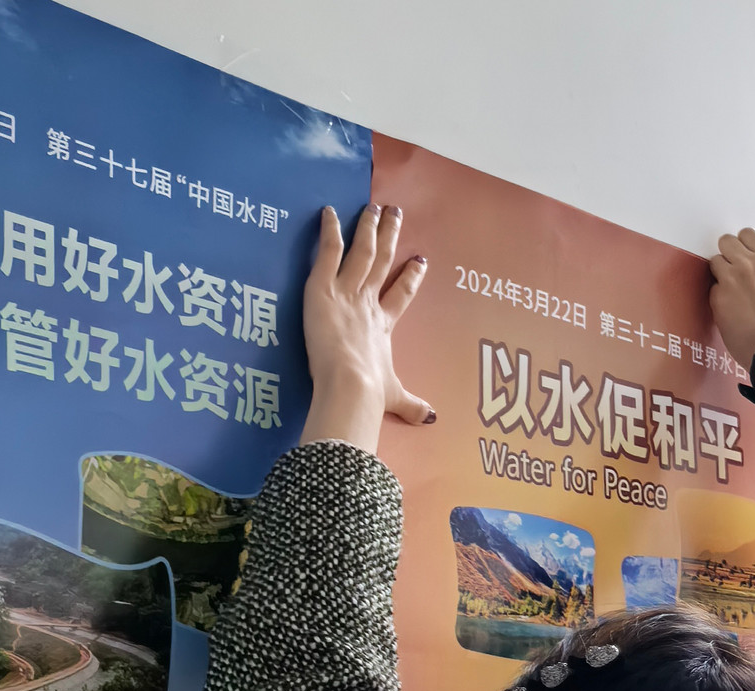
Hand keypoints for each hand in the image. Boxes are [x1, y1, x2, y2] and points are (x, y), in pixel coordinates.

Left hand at [299, 203, 432, 453]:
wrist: (351, 385)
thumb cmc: (371, 394)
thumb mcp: (394, 397)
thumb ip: (411, 404)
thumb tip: (431, 418)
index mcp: (384, 326)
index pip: (400, 294)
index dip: (410, 277)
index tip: (419, 260)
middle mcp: (368, 302)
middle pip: (383, 261)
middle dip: (390, 236)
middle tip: (395, 214)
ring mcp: (347, 292)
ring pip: (361, 250)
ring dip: (368, 227)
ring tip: (373, 207)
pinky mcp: (323, 288)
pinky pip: (328, 252)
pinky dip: (330, 231)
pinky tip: (330, 212)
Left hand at [708, 227, 754, 372]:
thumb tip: (752, 267)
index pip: (747, 234)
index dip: (742, 247)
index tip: (743, 258)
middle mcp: (752, 264)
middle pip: (726, 241)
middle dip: (728, 256)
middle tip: (733, 274)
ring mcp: (733, 278)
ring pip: (716, 261)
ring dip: (720, 274)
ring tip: (732, 293)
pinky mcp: (719, 297)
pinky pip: (712, 287)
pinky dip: (718, 297)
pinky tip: (731, 311)